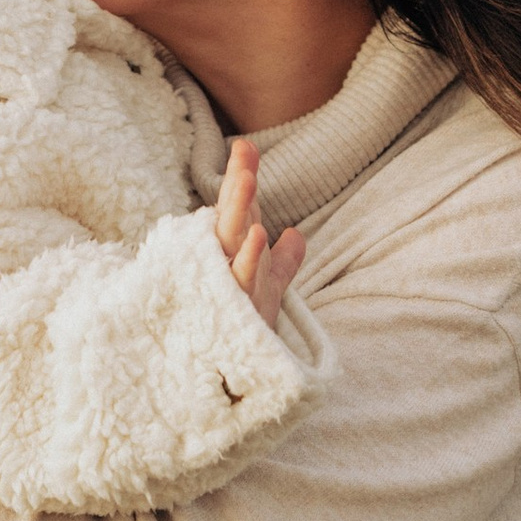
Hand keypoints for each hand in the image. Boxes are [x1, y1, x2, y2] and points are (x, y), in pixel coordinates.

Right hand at [213, 136, 305, 328]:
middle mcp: (225, 262)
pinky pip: (243, 277)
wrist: (232, 375)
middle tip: (243, 152)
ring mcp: (227, 281)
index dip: (241, 177)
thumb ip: (282, 261)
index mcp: (234, 252)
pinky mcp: (234, 305)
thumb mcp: (269, 287)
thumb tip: (294, 234)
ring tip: (248, 180)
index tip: (245, 146)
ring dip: (239, 209)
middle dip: (236, 185)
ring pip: (231, 239)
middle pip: (231, 216)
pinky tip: (261, 233)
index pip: (238, 209)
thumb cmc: (244, 325)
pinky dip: (250, 255)